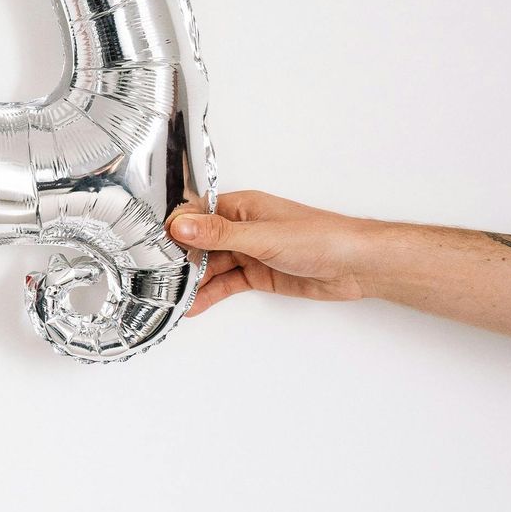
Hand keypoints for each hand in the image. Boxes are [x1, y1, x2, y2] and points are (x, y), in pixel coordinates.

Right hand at [167, 191, 383, 314]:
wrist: (356, 265)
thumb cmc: (320, 238)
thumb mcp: (262, 236)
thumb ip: (219, 234)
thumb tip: (181, 226)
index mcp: (241, 206)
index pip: (196, 214)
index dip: (174, 231)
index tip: (153, 249)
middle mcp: (242, 227)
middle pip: (200, 243)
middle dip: (179, 260)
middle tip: (157, 279)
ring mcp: (250, 251)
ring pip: (212, 266)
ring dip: (193, 281)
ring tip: (172, 298)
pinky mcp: (258, 274)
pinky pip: (227, 283)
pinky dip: (210, 294)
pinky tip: (194, 305)